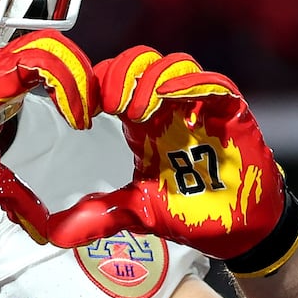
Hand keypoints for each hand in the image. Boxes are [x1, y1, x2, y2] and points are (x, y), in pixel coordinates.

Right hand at [0, 30, 97, 240]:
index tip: (85, 119)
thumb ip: (19, 199)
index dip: (77, 83)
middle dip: (84, 76)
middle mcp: (1, 72)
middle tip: (90, 112)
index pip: (51, 64)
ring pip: (53, 45)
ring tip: (82, 114)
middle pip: (57, 47)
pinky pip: (40, 59)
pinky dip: (66, 83)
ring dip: (79, 78)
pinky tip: (71, 113)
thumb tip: (42, 229)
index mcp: (4, 91)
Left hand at [44, 46, 297, 274]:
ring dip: (151, 80)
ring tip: (137, 111)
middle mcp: (168, 107)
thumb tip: (57, 233)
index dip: (93, 86)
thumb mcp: (140, 213)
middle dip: (119, 76)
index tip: (76, 113)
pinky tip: (172, 97)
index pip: (113, 81)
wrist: (241, 231)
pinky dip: (191, 84)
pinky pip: (213, 83)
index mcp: (142, 123)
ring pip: (172, 65)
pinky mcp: (230, 112)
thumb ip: (103, 215)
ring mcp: (200, 106)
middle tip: (108, 106)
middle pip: (138, 63)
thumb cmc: (193, 213)